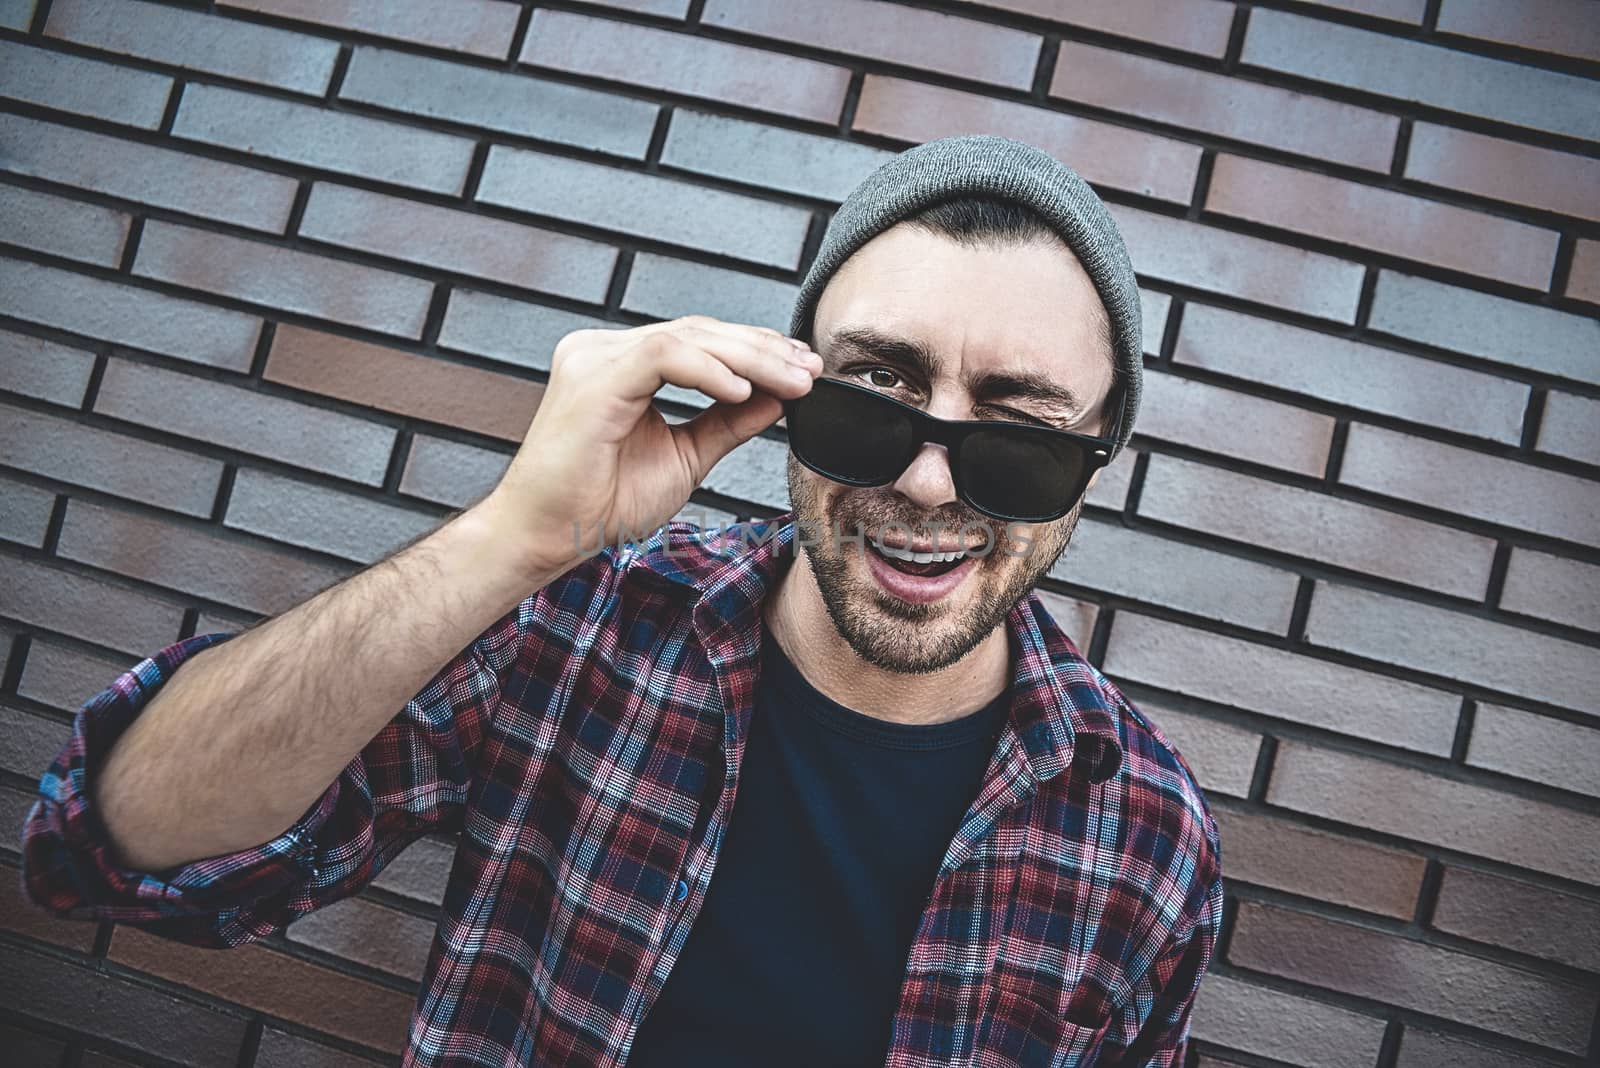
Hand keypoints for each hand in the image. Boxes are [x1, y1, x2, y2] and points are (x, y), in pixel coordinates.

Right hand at [480, 314, 821, 575]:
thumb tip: (778, 398)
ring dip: (749, 358)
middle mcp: (604, 350)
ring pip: (687, 337)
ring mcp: (595, 357)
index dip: (755, 351)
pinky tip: (744, 391)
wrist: (548, 536)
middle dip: (763, 350)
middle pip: (698, 332)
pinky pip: (663, 356)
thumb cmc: (602, 503)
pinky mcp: (593, 377)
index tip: (803, 371)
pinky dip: (709, 371)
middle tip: (810, 369)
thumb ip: (728, 422)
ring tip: (792, 381)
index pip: (699, 341)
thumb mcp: (686, 456)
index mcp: (621, 365)